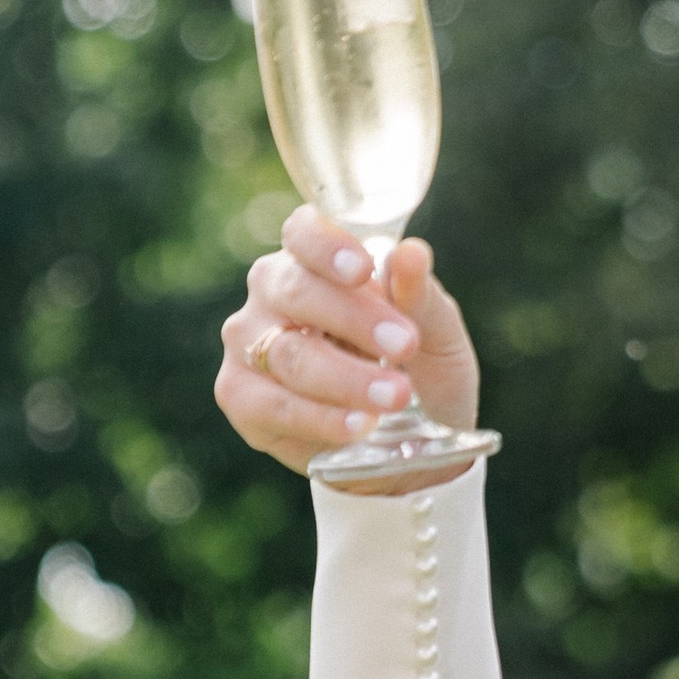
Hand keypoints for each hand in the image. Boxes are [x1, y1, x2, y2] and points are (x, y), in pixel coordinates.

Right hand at [216, 207, 481, 488]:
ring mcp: (248, 345)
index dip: (327, 247)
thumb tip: (412, 253)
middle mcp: (271, 295)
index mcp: (314, 261)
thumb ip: (422, 298)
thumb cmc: (418, 372)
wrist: (409, 445)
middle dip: (354, 319)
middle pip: (296, 291)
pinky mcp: (241, 398)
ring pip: (288, 354)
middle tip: (404, 345)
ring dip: (346, 378)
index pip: (304, 233)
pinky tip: (357, 425)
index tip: (364, 270)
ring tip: (394, 396)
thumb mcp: (437, 336)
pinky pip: (274, 405)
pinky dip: (320, 417)